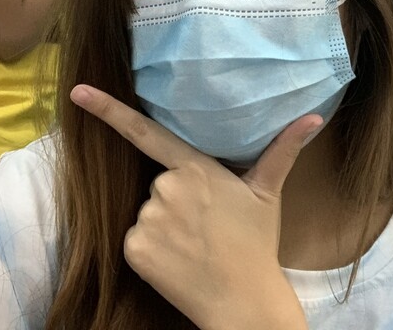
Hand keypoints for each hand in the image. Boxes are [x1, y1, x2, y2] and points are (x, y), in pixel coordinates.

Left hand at [70, 84, 320, 329]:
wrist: (242, 301)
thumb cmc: (256, 242)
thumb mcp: (268, 193)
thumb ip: (284, 149)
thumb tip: (314, 116)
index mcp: (195, 168)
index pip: (146, 131)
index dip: (108, 109)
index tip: (77, 92)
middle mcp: (166, 189)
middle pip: (159, 181)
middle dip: (177, 196)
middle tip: (206, 221)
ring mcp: (148, 219)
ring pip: (147, 210)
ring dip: (165, 222)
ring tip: (195, 241)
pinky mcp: (134, 249)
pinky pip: (135, 238)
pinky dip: (151, 246)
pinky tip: (177, 258)